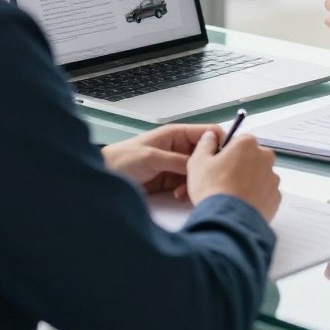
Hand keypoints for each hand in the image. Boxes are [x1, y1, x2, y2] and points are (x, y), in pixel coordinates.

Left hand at [103, 123, 217, 196]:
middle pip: (206, 155)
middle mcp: (179, 148)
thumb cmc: (122, 159)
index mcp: (176, 134)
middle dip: (207, 167)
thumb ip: (177, 160)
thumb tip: (200, 164)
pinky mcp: (171, 180)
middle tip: (205, 179)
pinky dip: (188, 190)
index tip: (224, 157)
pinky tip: (180, 195)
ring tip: (186, 191)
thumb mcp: (152, 157)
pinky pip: (188, 184)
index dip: (218, 143)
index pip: (207, 133)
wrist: (105, 176)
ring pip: (198, 172)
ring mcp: (175, 165)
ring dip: (196, 182)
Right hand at [186, 130, 280, 223]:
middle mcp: (265, 157)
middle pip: (252, 158)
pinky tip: (242, 206)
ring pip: (260, 176)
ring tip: (233, 197)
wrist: (227, 221)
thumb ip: (206, 144)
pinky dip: (256, 198)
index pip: (239, 142)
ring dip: (250, 183)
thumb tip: (211, 136)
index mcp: (247, 144)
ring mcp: (272, 178)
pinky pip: (265, 194)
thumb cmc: (212, 188)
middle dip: (241, 167)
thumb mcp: (198, 162)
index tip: (219, 165)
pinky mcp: (276, 198)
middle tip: (224, 182)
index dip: (228, 153)